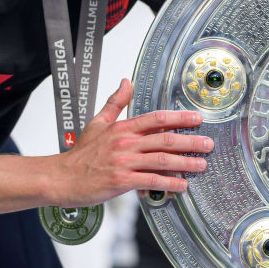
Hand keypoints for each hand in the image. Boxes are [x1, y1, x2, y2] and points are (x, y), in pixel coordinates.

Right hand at [51, 78, 213, 206]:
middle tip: (208, 144)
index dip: (179, 117)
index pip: (156, 118)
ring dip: (185, 163)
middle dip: (191, 141)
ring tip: (201, 165)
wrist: (61, 178)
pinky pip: (151, 181)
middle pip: (165, 138)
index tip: (196, 118)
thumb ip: (115, 103)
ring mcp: (124, 162)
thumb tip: (126, 82)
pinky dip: (169, 183)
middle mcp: (125, 143)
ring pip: (162, 160)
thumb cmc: (80, 154)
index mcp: (122, 128)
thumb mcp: (97, 123)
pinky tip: (181, 185)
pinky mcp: (121, 182)